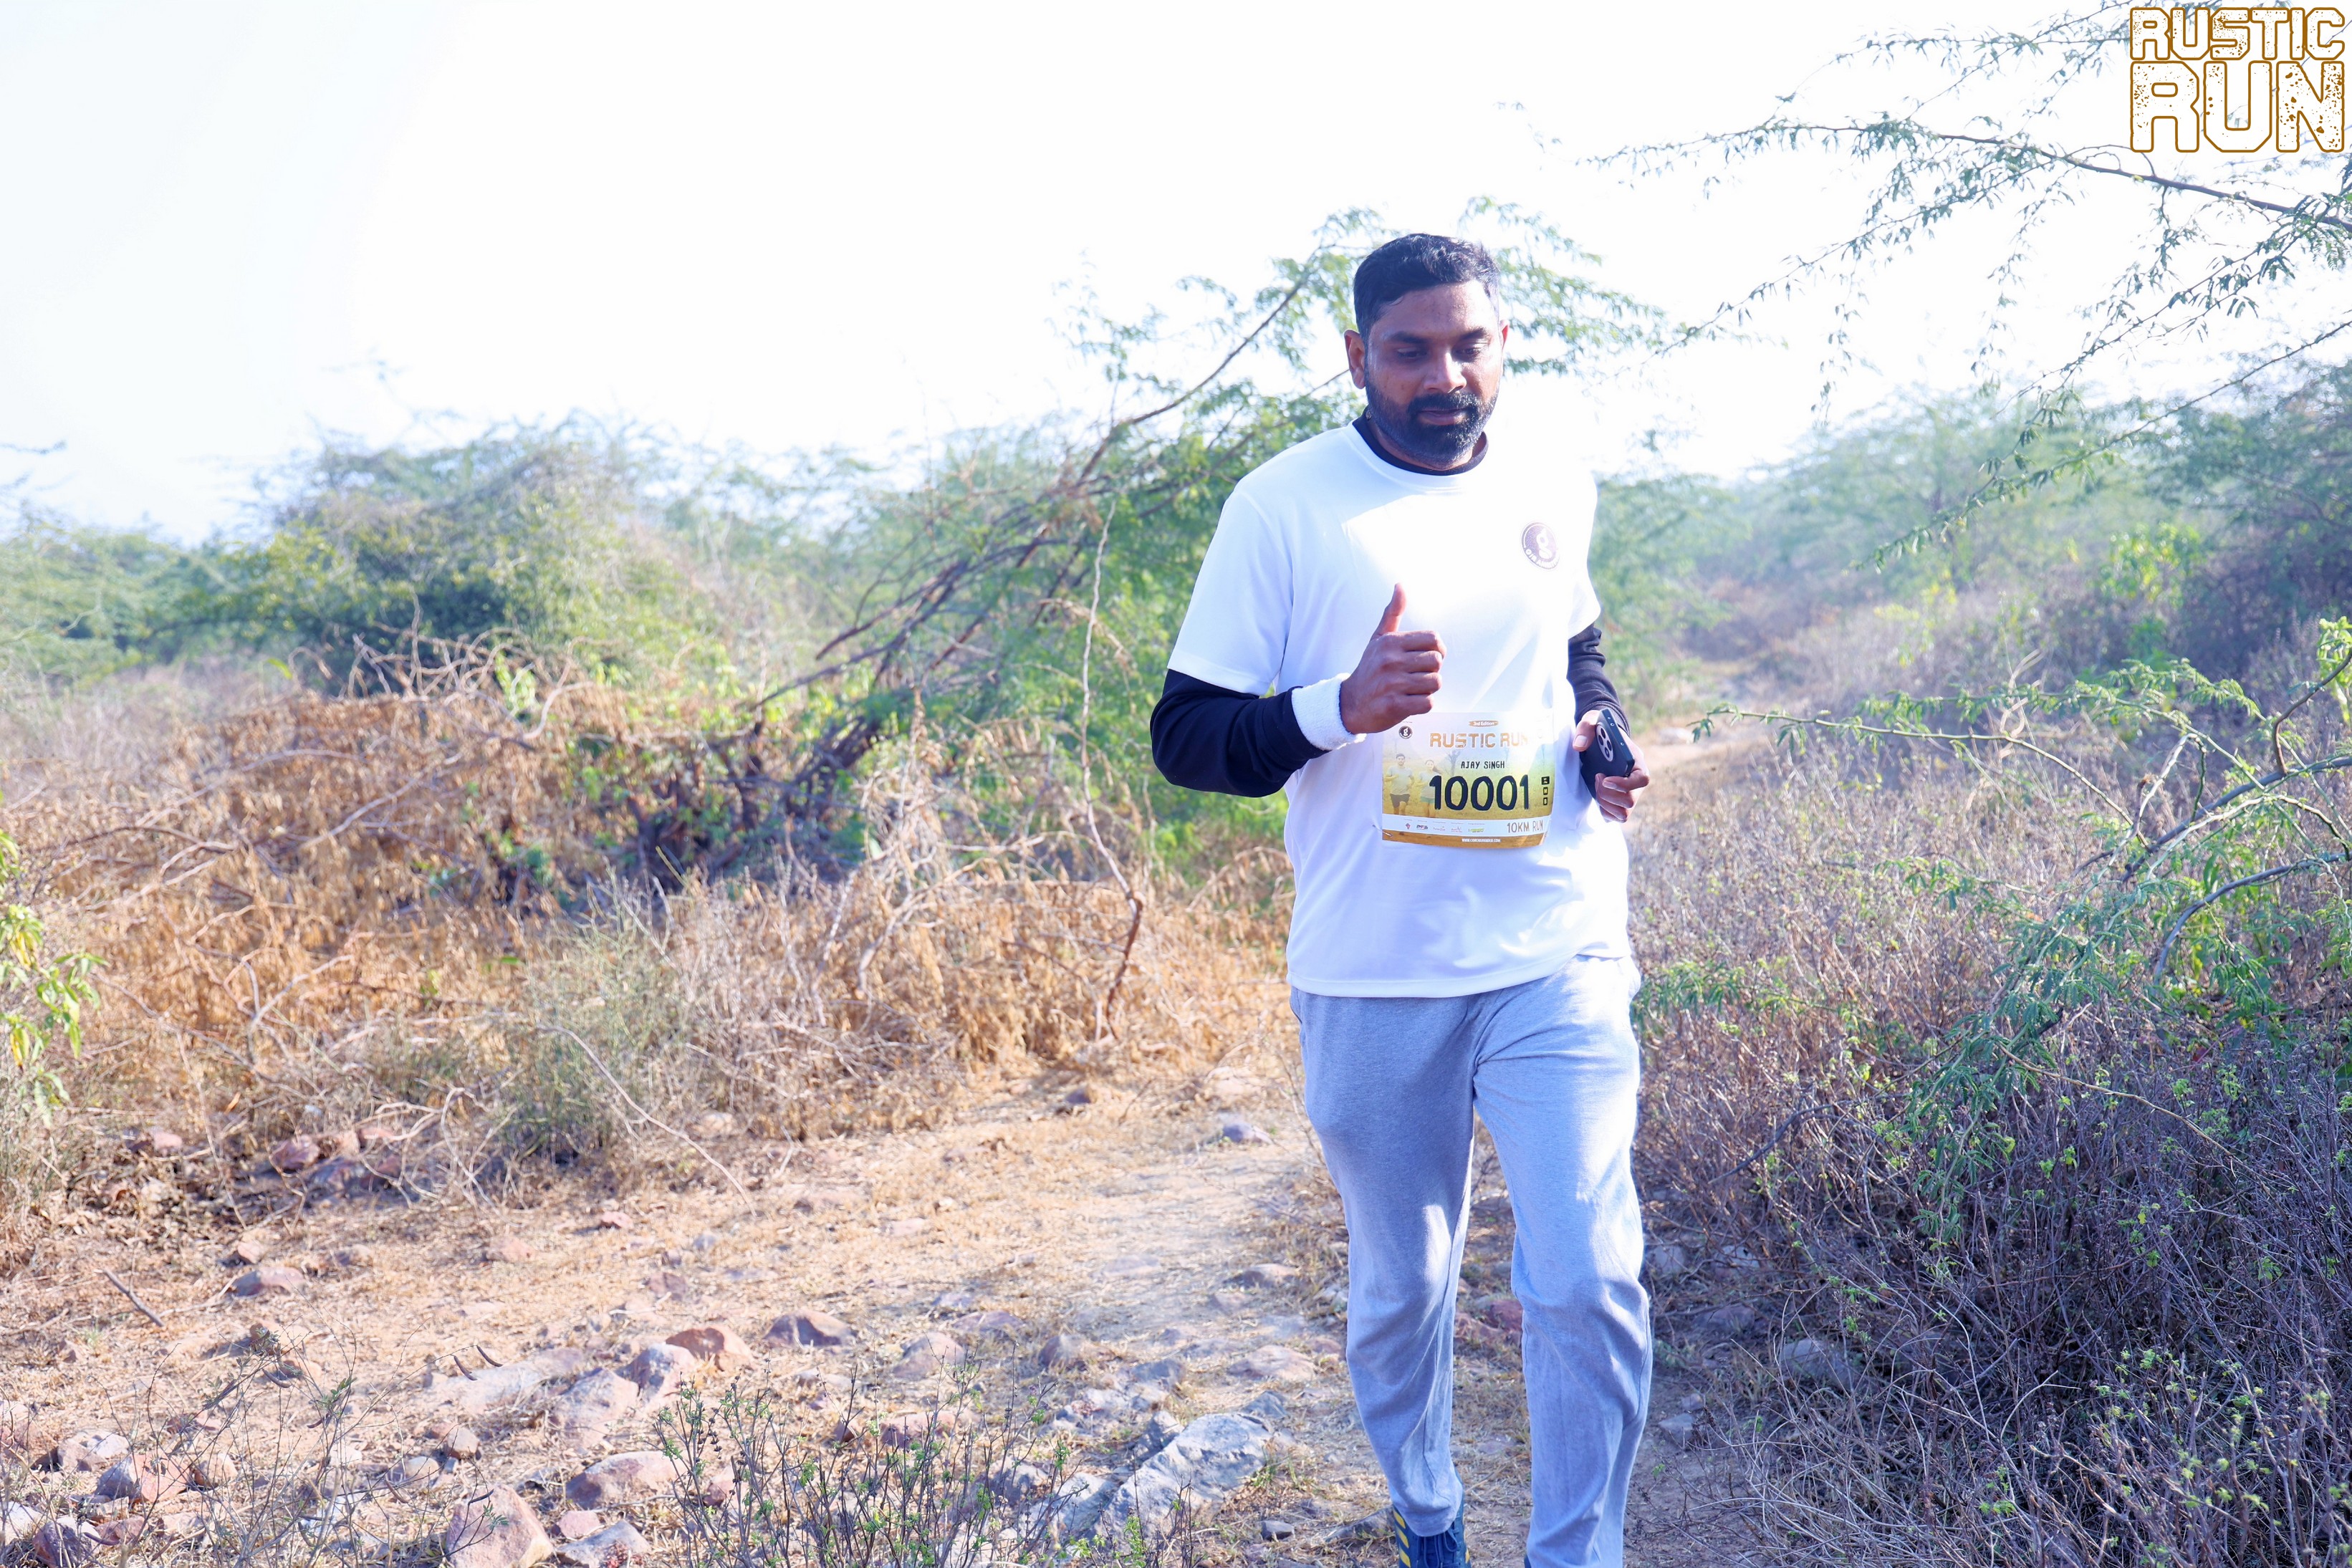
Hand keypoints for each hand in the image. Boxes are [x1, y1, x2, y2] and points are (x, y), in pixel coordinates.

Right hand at [1338, 585, 1443, 733]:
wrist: (1351, 704)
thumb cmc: (1370, 668)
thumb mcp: (1379, 638)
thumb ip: (1392, 613)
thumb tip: (1400, 585)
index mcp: (1390, 642)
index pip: (1434, 640)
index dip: (1437, 650)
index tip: (1426, 658)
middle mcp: (1391, 661)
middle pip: (1436, 661)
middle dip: (1431, 670)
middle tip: (1415, 675)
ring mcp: (1392, 684)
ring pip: (1435, 682)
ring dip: (1427, 688)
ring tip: (1411, 689)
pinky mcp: (1394, 706)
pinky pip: (1428, 703)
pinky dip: (1423, 704)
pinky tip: (1409, 701)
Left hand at [1571, 710, 1649, 822]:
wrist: (1602, 740)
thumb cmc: (1601, 730)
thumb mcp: (1592, 721)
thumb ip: (1585, 728)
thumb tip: (1579, 746)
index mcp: (1636, 761)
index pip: (1643, 780)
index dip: (1624, 784)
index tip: (1604, 779)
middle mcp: (1637, 780)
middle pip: (1631, 800)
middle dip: (1608, 794)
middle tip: (1597, 778)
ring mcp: (1630, 793)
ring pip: (1624, 812)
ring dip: (1605, 803)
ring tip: (1596, 785)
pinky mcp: (1620, 802)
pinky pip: (1617, 817)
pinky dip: (1605, 811)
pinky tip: (1597, 796)